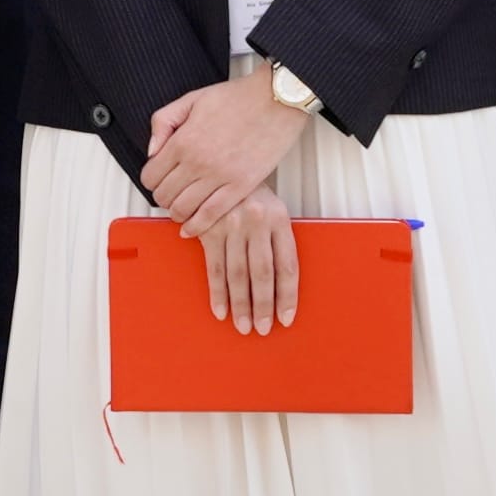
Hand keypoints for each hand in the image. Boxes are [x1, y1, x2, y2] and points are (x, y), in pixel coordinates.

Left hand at [139, 65, 308, 223]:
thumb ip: (163, 122)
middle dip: (164, 197)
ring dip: (178, 213)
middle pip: (164, 196)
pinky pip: (211, 215)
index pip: (150, 176)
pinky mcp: (241, 186)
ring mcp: (219, 176)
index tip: (158, 180)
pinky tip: (192, 227)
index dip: (151, 181)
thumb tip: (151, 151)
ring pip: (183, 210)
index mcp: (182, 140)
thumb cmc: (238, 98)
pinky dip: (197, 226)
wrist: (275, 99)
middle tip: (171, 193)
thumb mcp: (191, 99)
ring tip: (183, 208)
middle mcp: (197, 161)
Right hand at [195, 186, 303, 334]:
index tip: (286, 318)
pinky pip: (214, 268)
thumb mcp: (272, 210)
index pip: (287, 266)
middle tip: (263, 328)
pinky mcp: (208, 229)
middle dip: (263, 306)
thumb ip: (278, 242)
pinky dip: (217, 292)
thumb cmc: (249, 194)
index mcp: (278, 218)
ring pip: (237, 275)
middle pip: (262, 274)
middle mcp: (256, 222)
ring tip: (243, 325)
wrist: (219, 167)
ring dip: (240, 305)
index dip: (287, 296)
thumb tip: (281, 286)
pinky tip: (221, 309)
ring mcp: (231, 225)